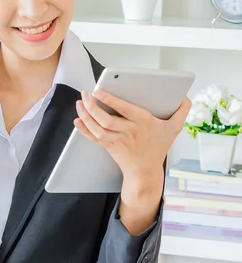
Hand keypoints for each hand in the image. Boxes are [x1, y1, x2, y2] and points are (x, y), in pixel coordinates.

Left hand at [74, 89, 191, 192]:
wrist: (146, 172)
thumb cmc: (159, 147)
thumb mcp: (175, 129)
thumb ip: (182, 111)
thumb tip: (186, 97)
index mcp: (144, 123)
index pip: (124, 110)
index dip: (110, 100)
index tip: (99, 90)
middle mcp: (129, 132)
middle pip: (107, 120)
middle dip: (93, 106)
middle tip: (85, 94)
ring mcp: (118, 141)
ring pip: (98, 129)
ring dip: (86, 116)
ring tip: (80, 103)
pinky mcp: (109, 147)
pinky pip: (94, 138)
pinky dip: (84, 130)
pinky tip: (77, 120)